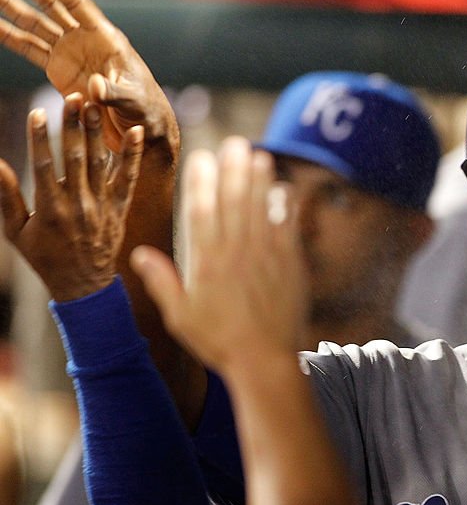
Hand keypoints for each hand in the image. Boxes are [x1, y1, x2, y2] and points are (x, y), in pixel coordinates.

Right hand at [0, 0, 178, 157]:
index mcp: (106, 38)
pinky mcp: (58, 70)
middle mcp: (85, 39)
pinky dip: (10, 36)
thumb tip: (95, 88)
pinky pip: (29, 49)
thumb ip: (113, 93)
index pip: (76, 3)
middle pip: (50, 3)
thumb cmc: (145, 109)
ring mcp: (69, 52)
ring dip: (10, 4)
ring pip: (34, 22)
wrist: (141, 126)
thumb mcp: (133, 100)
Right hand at [0, 95, 142, 300]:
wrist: (84, 284)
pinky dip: (132, 155)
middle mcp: (78, 205)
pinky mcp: (121, 208)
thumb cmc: (45, 257)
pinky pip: (129, 178)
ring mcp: (103, 206)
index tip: (38, 112)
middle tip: (73, 97)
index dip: (40, 139)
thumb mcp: (17, 232)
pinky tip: (136, 132)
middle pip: (76, 159)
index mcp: (50, 210)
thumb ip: (7, 197)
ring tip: (96, 105)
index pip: (44, 166)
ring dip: (99, 133)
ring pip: (101, 163)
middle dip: (74, 127)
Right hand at [131, 138, 307, 371]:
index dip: (201, 181)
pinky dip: (285, 207)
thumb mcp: (180, 316)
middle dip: (234, 168)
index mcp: (206, 263)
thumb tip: (138, 254)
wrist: (265, 361)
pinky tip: (284, 190)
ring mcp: (266, 256)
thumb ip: (162, 281)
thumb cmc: (219, 341)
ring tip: (260, 155)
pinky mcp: (290, 265)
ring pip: (262, 208)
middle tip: (234, 143)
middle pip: (235, 201)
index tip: (201, 158)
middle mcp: (237, 253)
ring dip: (261, 180)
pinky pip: (288, 228)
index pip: (201, 211)